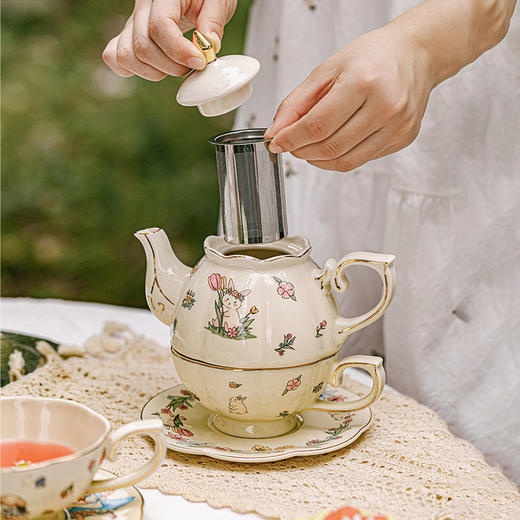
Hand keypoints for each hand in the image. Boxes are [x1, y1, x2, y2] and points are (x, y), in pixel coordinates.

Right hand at [102, 0, 235, 80]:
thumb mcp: (218, 1)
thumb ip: (214, 21)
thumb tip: (208, 46)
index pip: (159, 26)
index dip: (180, 52)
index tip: (200, 62)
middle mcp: (141, 6)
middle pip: (142, 46)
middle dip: (172, 66)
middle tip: (194, 64)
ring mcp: (131, 22)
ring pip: (126, 55)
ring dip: (154, 72)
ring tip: (177, 66)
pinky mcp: (128, 36)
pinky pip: (115, 57)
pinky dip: (134, 70)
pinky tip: (156, 68)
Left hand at [265, 26, 432, 171]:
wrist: (415, 54)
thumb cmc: (371, 57)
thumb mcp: (327, 70)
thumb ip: (297, 103)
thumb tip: (275, 132)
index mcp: (363, 82)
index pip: (317, 125)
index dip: (291, 139)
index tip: (276, 142)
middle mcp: (385, 106)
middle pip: (330, 147)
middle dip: (302, 151)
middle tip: (291, 144)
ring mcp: (398, 126)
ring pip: (346, 161)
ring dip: (318, 160)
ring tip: (309, 147)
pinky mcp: (403, 138)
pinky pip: (362, 160)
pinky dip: (340, 157)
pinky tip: (334, 143)